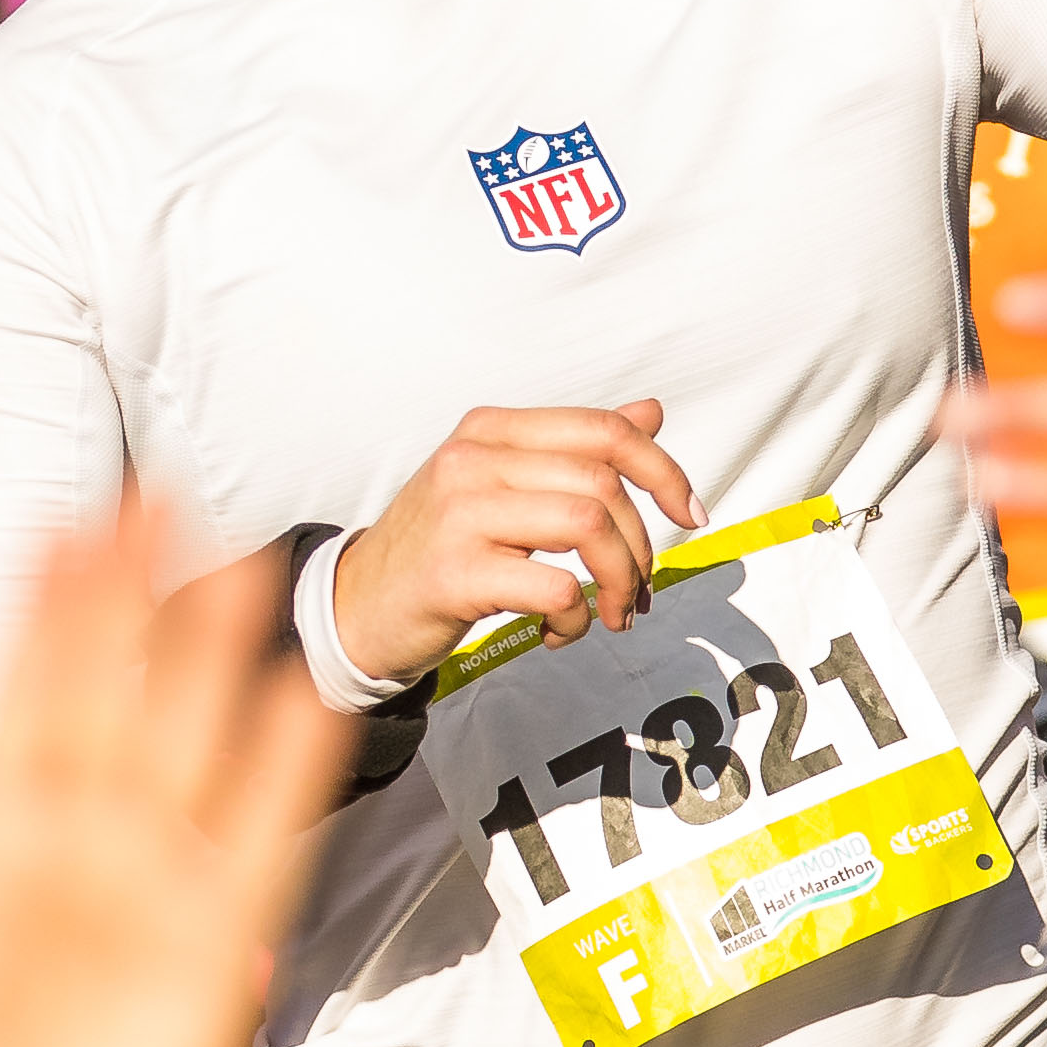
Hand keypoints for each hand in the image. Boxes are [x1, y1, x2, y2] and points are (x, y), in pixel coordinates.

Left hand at [0, 507, 338, 1046]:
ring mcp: (148, 887)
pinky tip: (301, 687)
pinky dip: (282, 762)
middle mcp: (74, 847)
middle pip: (109, 694)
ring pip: (187, 740)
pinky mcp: (214, 946)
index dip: (38, 617)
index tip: (51, 522)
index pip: (18, 703)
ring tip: (232, 557)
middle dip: (128, 596)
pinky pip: (257, 834)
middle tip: (150, 488)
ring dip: (209, 654)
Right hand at [325, 401, 698, 686]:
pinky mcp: (454, 574)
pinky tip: (559, 633)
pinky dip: (578, 619)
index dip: (663, 470)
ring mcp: (459, 514)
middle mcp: (472, 459)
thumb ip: (573, 449)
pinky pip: (556, 589)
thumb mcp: (501, 483)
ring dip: (621, 581)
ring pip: (587, 525)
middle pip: (603, 482)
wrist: (357, 606)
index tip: (689, 516)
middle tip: (641, 591)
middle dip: (642, 546)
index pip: (604, 430)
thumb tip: (651, 414)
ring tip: (613, 613)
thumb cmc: (439, 546)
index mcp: (490, 430)